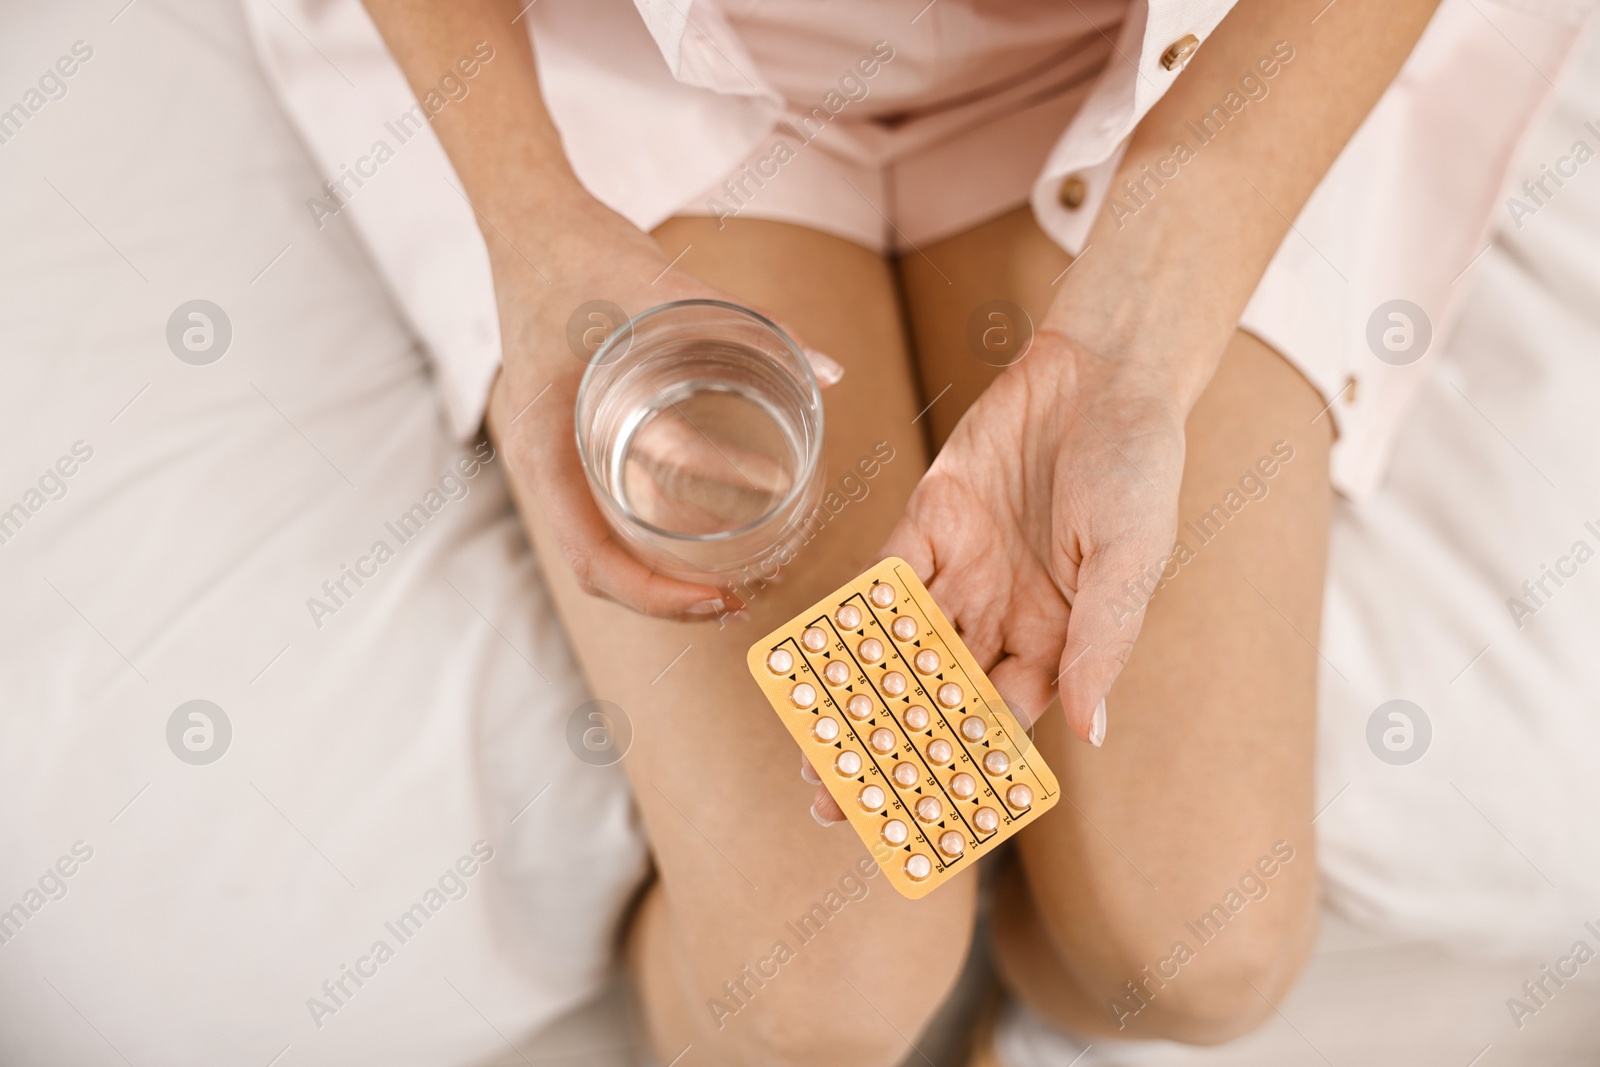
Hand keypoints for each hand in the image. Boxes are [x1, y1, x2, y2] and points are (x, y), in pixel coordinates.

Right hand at [485, 198, 840, 618]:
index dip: (657, 594)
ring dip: (659, 574)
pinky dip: (651, 531)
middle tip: (737, 599)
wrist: (529, 219)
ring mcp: (554, 453)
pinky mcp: (572, 436)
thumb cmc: (579, 253)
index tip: (718, 596)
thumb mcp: (658, 289)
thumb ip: (747, 326)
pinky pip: (605, 506)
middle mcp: (542, 463)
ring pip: (602, 545)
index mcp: (543, 446)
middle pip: (598, 568)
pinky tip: (704, 526)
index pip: (591, 559)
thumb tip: (830, 372)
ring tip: (725, 583)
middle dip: (666, 596)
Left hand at [806, 329, 1186, 820]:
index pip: (1000, 716)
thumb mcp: (1131, 558)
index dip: (958, 765)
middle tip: (834, 803)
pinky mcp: (930, 520)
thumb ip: (1102, 641)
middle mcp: (1003, 612)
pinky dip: (852, 619)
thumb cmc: (1137, 465)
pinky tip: (816, 661)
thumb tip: (1090, 730)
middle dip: (887, 748)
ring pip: (899, 648)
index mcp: (1058, 636)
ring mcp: (964, 568)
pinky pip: (886, 578)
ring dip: (856, 698)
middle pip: (936, 695)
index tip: (915, 814)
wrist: (1102, 369)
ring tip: (808, 752)